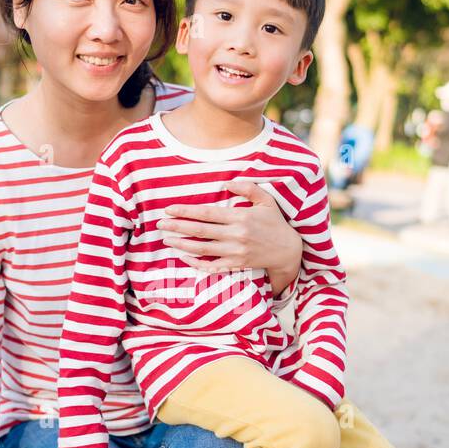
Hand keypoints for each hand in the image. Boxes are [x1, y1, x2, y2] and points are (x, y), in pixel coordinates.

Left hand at [156, 179, 301, 291]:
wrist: (288, 251)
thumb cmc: (275, 222)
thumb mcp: (266, 200)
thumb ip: (248, 188)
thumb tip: (226, 182)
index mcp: (240, 217)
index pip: (207, 213)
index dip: (186, 211)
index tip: (169, 209)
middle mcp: (236, 235)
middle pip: (200, 231)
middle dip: (177, 227)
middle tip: (159, 224)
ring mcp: (235, 252)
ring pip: (202, 249)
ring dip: (182, 244)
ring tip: (166, 239)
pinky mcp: (236, 264)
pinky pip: (212, 265)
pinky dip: (196, 263)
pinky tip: (183, 256)